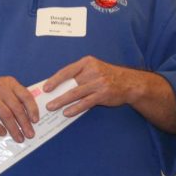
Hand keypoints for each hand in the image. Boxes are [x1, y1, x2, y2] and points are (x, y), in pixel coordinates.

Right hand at [0, 76, 39, 142]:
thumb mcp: (1, 89)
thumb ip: (13, 97)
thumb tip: (28, 116)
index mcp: (9, 83)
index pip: (26, 95)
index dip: (32, 109)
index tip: (36, 121)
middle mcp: (0, 87)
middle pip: (16, 108)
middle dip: (24, 123)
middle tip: (30, 134)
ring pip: (6, 115)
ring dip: (14, 128)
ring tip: (19, 138)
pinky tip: (3, 133)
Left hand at [43, 56, 175, 132]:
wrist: (130, 83)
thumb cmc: (108, 76)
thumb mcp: (94, 69)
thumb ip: (79, 75)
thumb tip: (59, 87)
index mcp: (88, 62)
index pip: (67, 70)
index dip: (55, 79)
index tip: (45, 88)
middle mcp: (93, 71)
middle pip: (70, 84)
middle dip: (57, 94)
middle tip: (46, 102)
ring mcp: (99, 83)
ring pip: (76, 93)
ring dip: (62, 102)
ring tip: (53, 108)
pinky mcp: (103, 94)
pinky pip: (86, 102)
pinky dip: (75, 108)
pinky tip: (67, 112)